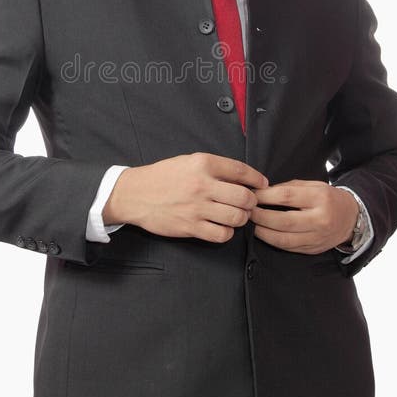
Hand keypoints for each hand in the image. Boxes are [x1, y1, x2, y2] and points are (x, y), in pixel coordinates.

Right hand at [103, 152, 267, 243]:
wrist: (134, 194)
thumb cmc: (162, 177)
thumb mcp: (188, 162)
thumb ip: (214, 168)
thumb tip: (241, 177)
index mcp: (202, 164)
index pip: (240, 170)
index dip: (256, 178)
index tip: (261, 184)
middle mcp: (202, 185)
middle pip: (244, 197)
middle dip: (251, 202)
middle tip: (248, 203)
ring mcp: (196, 207)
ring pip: (236, 217)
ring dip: (241, 218)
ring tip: (235, 215)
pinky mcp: (190, 226)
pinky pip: (221, 234)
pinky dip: (227, 232)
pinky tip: (222, 227)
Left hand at [249, 179, 358, 254]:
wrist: (350, 218)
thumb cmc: (327, 198)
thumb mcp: (313, 185)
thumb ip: (289, 188)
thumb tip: (263, 192)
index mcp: (320, 198)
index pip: (287, 197)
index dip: (266, 196)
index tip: (253, 195)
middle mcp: (320, 219)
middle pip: (283, 221)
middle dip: (261, 216)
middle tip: (248, 211)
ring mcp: (317, 237)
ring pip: (284, 239)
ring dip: (263, 232)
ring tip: (252, 224)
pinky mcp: (313, 249)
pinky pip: (288, 247)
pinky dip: (273, 241)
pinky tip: (264, 234)